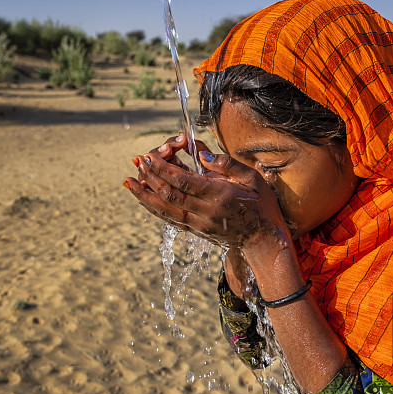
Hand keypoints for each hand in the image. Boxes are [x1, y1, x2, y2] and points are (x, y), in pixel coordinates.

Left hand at [123, 133, 289, 250]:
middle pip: (170, 194)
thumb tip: (201, 155)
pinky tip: (143, 199)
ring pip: (165, 210)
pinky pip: (170, 219)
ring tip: (129, 182)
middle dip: (150, 177)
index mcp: (220, 195)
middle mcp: (207, 212)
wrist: (263, 238)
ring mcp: (199, 225)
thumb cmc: (261, 204)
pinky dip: (154, 209)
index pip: (184, 181)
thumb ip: (227, 164)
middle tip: (137, 161)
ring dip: (145, 195)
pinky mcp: (196, 232)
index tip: (150, 156)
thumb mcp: (253, 178)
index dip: (163, 168)